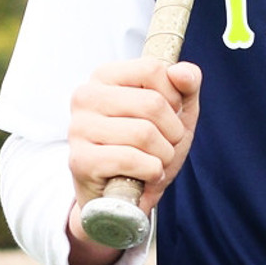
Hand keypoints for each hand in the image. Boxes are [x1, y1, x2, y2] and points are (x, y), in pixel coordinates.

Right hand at [66, 58, 201, 264]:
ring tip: (155, 161)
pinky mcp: (79, 160)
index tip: (169, 113)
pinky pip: (130, 159)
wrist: (126, 197)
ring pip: (144, 133)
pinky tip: (146, 175)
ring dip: (164, 154)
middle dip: (172, 131)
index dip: (174, 96)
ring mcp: (78, 128)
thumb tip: (180, 72)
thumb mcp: (177, 111)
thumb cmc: (151, 146)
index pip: (153, 68)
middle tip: (166, 144)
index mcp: (106, 76)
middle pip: (152, 103)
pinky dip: (151, 171)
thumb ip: (187, 84)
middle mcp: (86, 96)